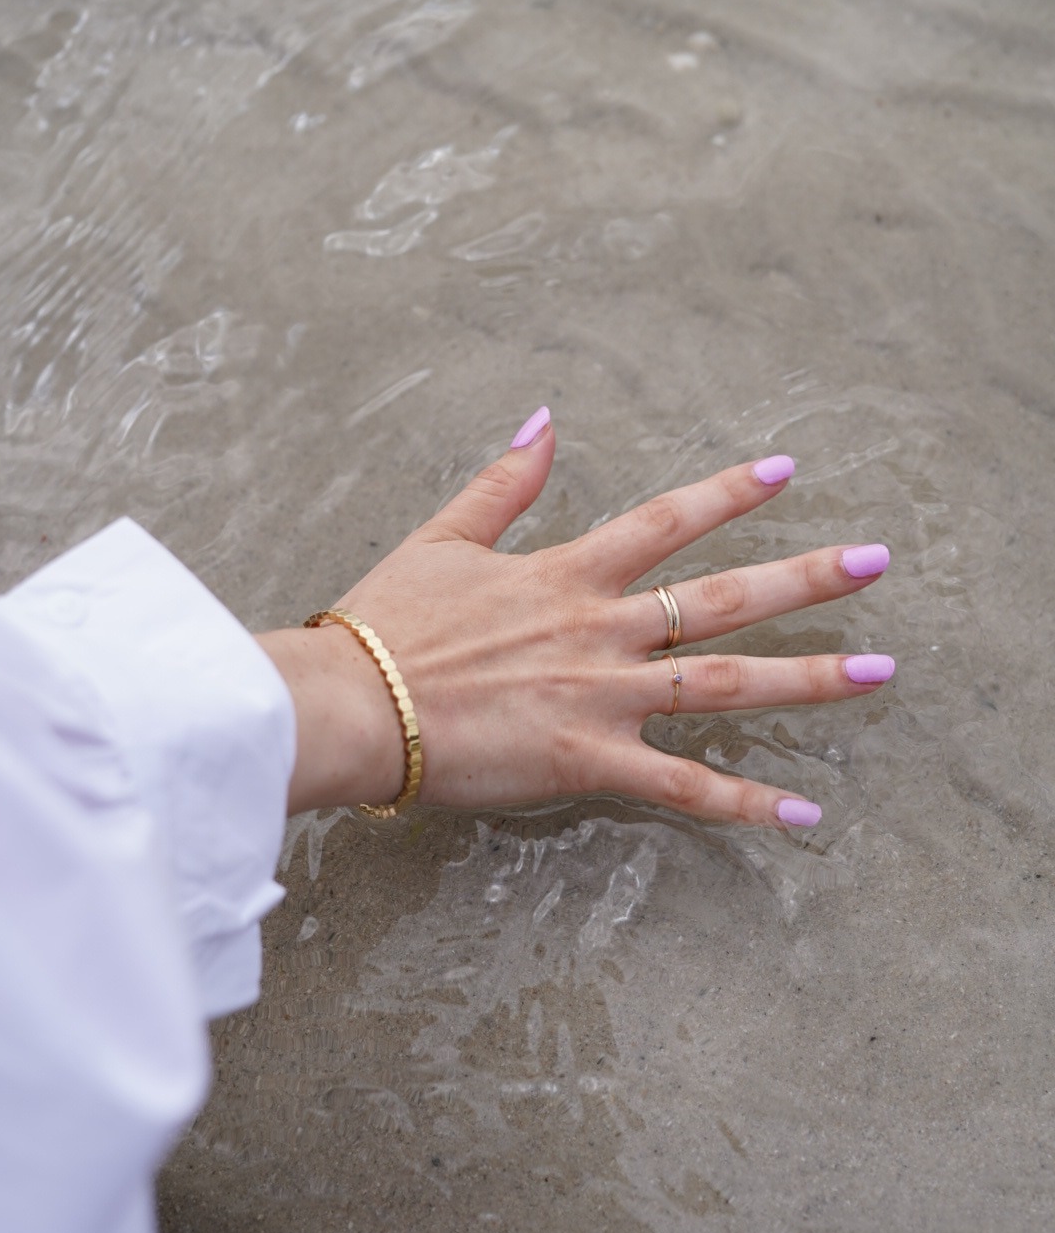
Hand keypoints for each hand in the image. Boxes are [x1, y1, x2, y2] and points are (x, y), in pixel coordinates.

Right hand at [258, 409, 892, 828]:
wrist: (351, 704)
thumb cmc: (387, 626)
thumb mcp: (444, 538)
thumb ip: (504, 482)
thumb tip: (543, 420)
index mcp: (566, 575)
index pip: (666, 523)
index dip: (729, 493)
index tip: (786, 470)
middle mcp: (601, 630)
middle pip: (723, 597)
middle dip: (806, 578)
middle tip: (877, 561)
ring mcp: (602, 697)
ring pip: (725, 685)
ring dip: (807, 677)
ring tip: (879, 669)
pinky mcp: (588, 761)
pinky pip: (682, 789)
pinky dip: (745, 803)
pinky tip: (805, 812)